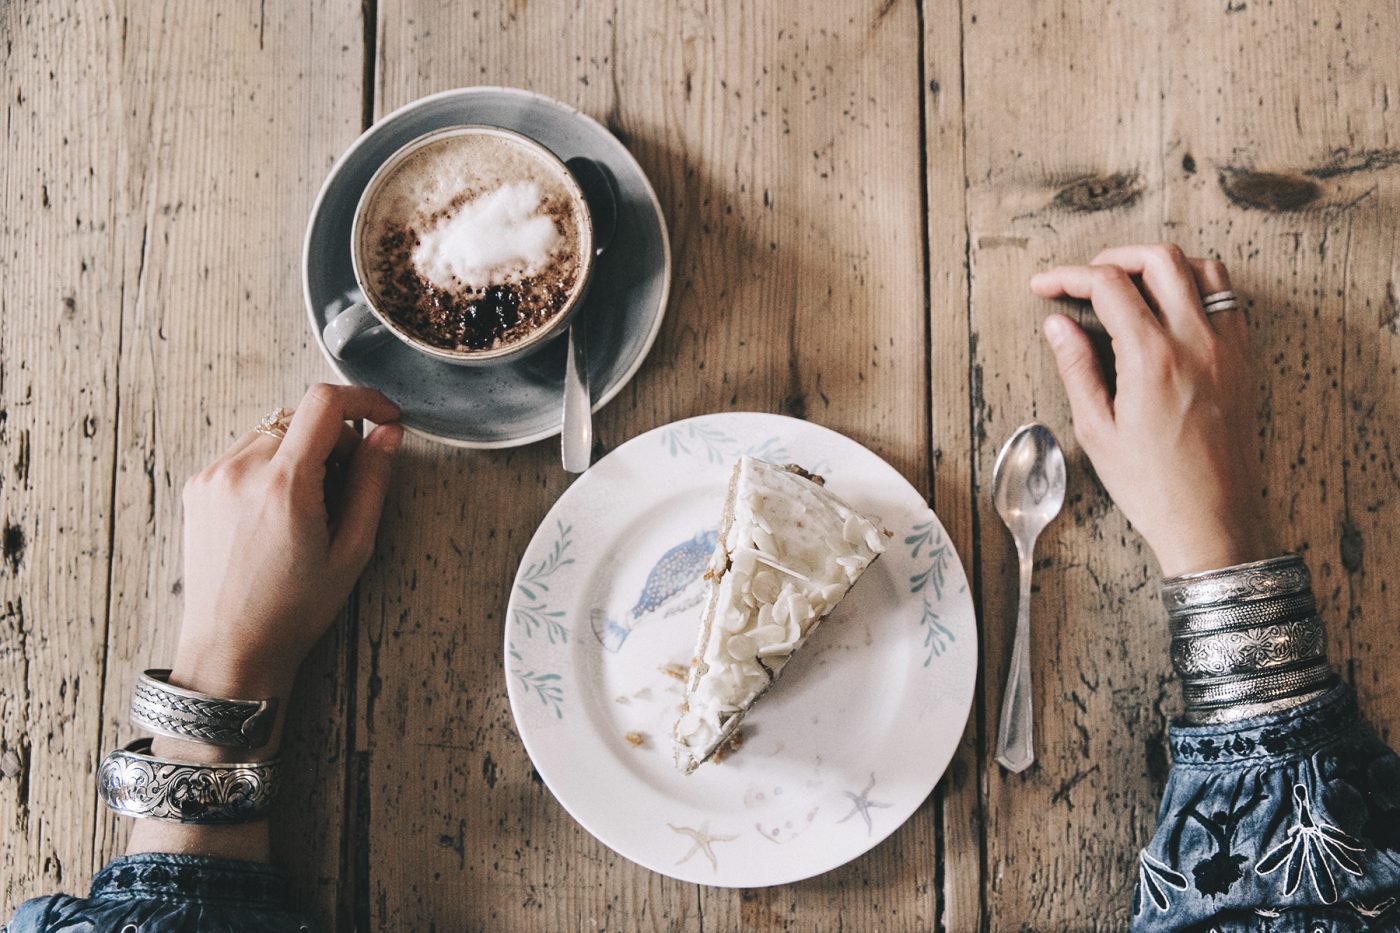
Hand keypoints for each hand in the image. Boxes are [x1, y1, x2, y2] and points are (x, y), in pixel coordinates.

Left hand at [171, 384, 402, 705]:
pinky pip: (246, 451)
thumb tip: (388, 434)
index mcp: (284, 485)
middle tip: (346, 487)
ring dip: (302, 450)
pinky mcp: (198, 486)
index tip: (385, 415)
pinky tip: (279, 511)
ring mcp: (213, 476)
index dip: (364, 399)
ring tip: (311, 505)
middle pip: (302, 415)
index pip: (325, 403)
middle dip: (335, 438)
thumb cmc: (294, 609)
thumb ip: (372, 482)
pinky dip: (273, 464)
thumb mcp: (352, 549)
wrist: (231, 647)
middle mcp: (241, 470)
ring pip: (273, 430)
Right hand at [1030, 243, 1272, 577]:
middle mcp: (1195, 342)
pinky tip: (1170, 310)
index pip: (1108, 285)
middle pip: (1159, 260)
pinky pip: (1227, 298)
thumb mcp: (1096, 429)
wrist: (1212, 519)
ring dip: (1160, 267)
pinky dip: (1196, 287)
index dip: (1069, 276)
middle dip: (1114, 258)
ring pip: (1201, 268)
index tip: (1045, 287)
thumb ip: (1076, 367)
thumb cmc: (1152, 484)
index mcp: (1151, 358)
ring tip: (1130, 286)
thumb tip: (1058, 324)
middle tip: (1085, 279)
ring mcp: (1226, 347)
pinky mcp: (1242, 360)